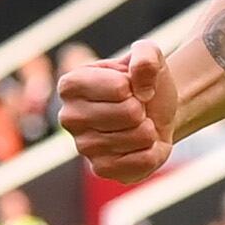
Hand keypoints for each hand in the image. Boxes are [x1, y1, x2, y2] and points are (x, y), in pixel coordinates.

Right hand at [58, 42, 176, 182]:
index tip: (130, 86)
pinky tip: (141, 144)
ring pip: (139, 137)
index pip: (120, 88)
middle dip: (143, 108)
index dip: (136, 85)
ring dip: (149, 129)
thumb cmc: (144, 82)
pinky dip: (153, 151)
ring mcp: (83, 147)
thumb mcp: (149, 54)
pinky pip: (143, 161)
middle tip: (137, 107)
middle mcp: (69, 117)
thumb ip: (146, 55)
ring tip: (139, 124)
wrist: (155, 111)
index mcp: (71, 84)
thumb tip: (140, 88)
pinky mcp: (101, 170)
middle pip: (129, 113)